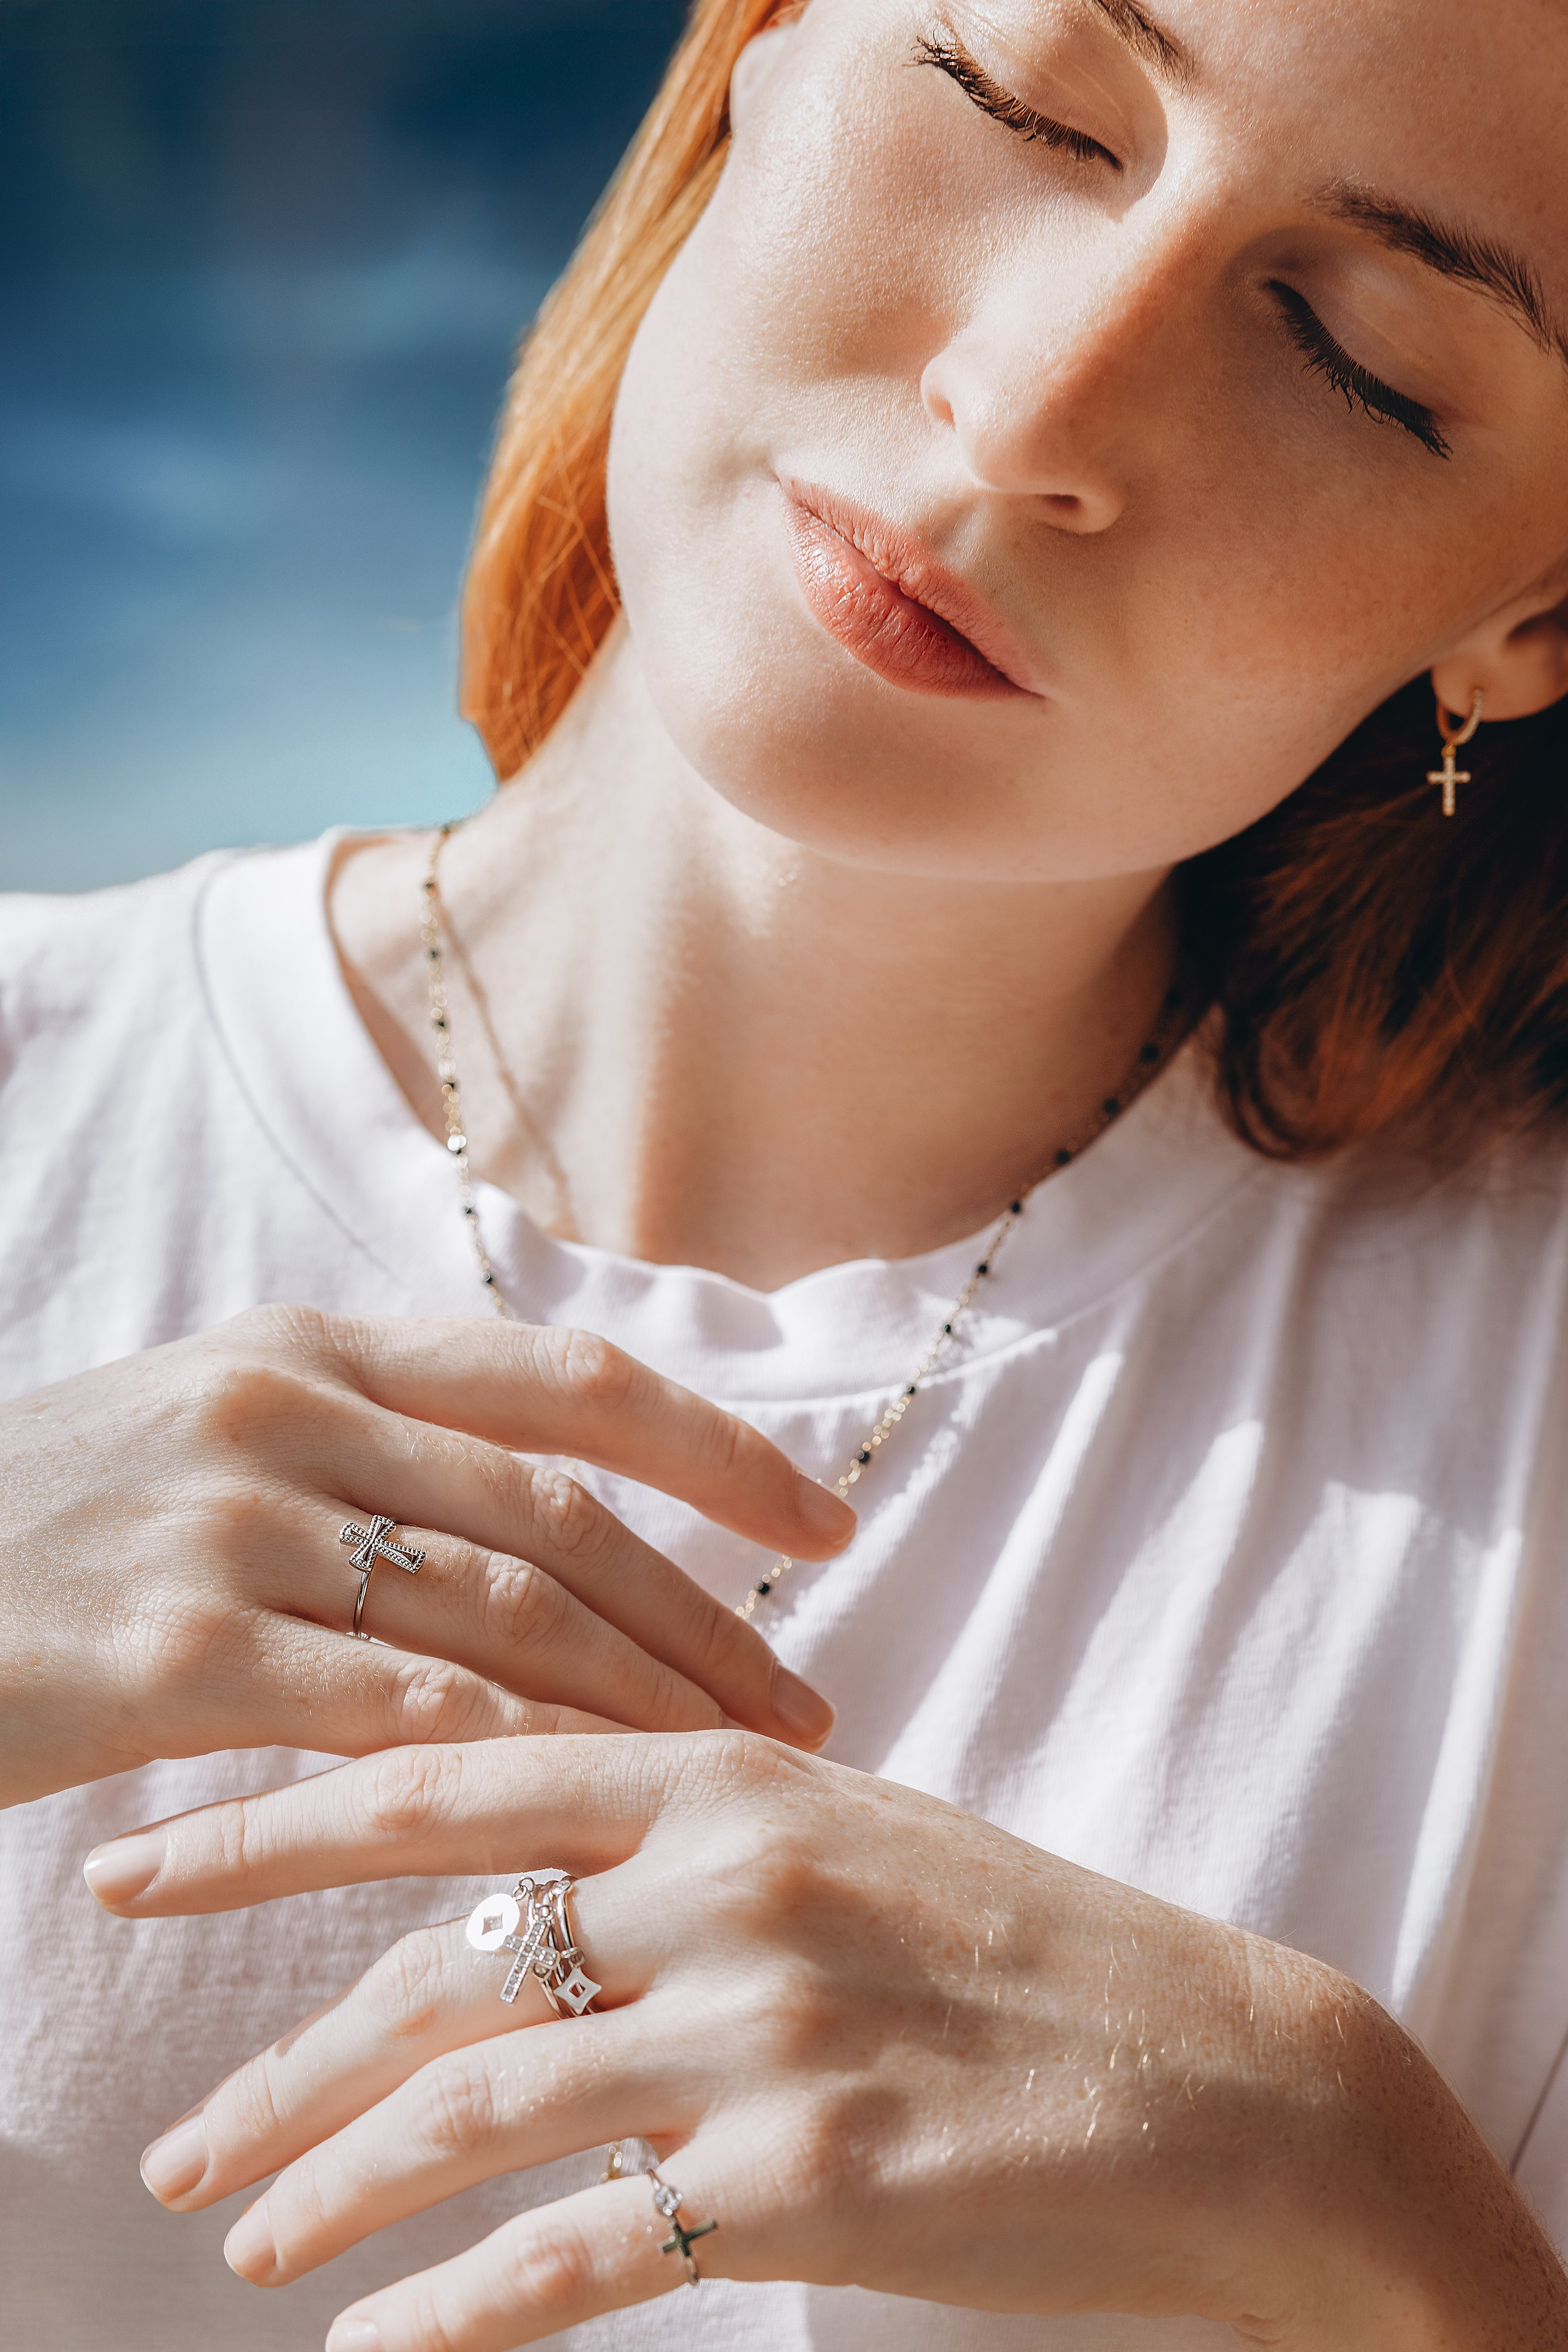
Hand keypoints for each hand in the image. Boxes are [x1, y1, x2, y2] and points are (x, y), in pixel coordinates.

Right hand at [0, 1309, 850, 1806]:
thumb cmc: (56, 1521)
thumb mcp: (218, 1426)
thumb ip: (376, 1448)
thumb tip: (549, 1519)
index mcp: (320, 1344)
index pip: (570, 1381)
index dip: (717, 1451)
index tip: (829, 1524)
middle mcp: (289, 1407)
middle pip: (562, 1518)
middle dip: (708, 1622)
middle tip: (810, 1710)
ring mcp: (228, 1526)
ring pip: (497, 1620)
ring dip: (639, 1709)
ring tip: (735, 1779)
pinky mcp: (168, 1655)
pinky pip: (387, 1718)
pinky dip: (507, 1769)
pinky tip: (585, 1822)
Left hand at [91, 1734, 1567, 2350]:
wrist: (1222, 2084)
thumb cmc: (1026, 1952)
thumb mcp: (852, 1836)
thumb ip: (685, 1831)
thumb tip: (503, 1874)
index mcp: (732, 1771)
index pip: (448, 1775)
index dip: (271, 1824)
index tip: (140, 1868)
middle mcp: (731, 1879)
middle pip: (436, 1958)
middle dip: (279, 2055)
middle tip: (176, 2140)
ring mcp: (766, 2028)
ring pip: (478, 2105)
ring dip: (335, 2184)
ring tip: (242, 2242)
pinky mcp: (807, 2177)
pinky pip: (576, 2256)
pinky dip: (457, 2315)